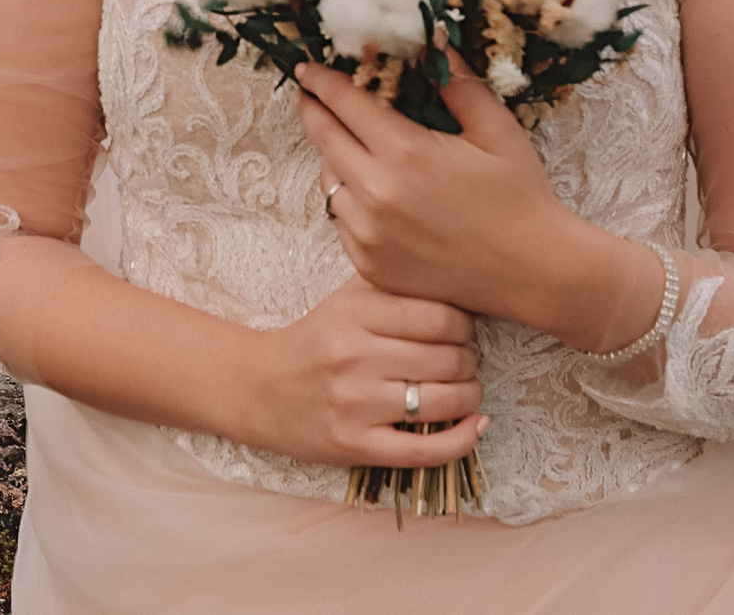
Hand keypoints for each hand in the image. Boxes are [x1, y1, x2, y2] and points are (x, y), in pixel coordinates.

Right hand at [239, 277, 484, 468]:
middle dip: (469, 360)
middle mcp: (353, 356)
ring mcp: (354, 404)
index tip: (461, 331)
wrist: (257, 390)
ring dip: (470, 395)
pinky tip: (476, 425)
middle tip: (464, 361)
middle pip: (447, 359)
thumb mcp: (343, 300)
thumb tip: (456, 284)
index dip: (465, 325)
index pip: (440, 317)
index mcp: (353, 313)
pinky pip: (426, 450)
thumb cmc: (314, 343)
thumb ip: (392, 287)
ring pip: (444, 401)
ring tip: (466, 389)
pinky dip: (462, 440)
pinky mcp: (355, 445)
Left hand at [296, 58, 648, 349]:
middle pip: (324, 138)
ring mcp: (368, 234)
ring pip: (328, 181)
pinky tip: (366, 189)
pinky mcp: (369, 265)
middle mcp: (376, 194)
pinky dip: (347, 200)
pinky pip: (340, 220)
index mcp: (405, 153)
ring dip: (331, 156)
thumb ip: (455, 81)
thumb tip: (428, 37)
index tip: (307, 68)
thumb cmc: (520, 196)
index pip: (344, 102)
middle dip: (313, 110)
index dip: (322, 81)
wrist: (535, 273)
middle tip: (306, 92)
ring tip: (344, 141)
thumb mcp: (495, 128)